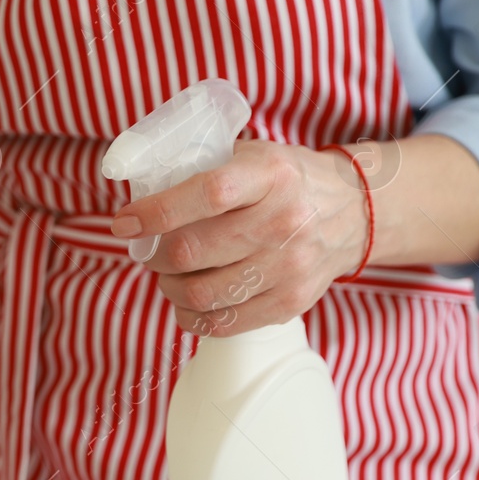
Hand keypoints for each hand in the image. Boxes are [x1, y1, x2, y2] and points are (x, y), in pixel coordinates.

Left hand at [110, 140, 368, 335]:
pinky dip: (192, 316)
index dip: (154, 213)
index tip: (124, 224)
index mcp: (269, 175)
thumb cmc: (287, 181)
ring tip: (169, 276)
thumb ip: (204, 169)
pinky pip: (223, 323)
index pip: (205, 195)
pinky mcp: (291, 302)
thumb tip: (140, 196)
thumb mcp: (253, 156)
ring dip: (169, 288)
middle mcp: (283, 220)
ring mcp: (290, 266)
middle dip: (154, 255)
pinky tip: (189, 301)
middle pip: (191, 251)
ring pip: (200, 293)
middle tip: (150, 251)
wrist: (354, 211)